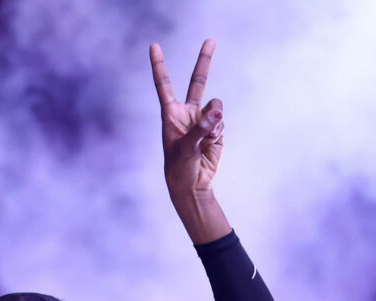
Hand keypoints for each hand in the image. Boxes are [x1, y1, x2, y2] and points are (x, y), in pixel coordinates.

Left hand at [149, 39, 224, 196]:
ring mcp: (203, 120)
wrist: (192, 185)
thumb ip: (201, 128)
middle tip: (211, 40)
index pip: (164, 84)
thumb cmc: (179, 168)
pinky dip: (218, 132)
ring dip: (214, 120)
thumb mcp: (185, 148)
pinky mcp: (216, 129)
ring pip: (216, 106)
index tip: (154, 46)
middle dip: (204, 61)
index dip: (159, 65)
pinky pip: (222, 122)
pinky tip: (211, 144)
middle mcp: (187, 112)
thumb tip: (218, 111)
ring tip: (206, 138)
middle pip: (198, 81)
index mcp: (171, 114)